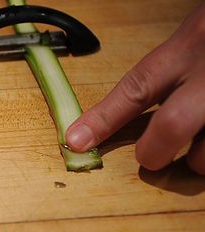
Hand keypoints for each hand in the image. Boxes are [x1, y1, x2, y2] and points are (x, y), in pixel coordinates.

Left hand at [66, 3, 204, 174]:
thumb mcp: (197, 35)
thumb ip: (170, 70)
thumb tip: (125, 115)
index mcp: (190, 47)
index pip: (136, 88)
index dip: (103, 120)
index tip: (75, 141)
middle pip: (173, 126)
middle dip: (154, 153)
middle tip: (151, 157)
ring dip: (200, 160)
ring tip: (203, 143)